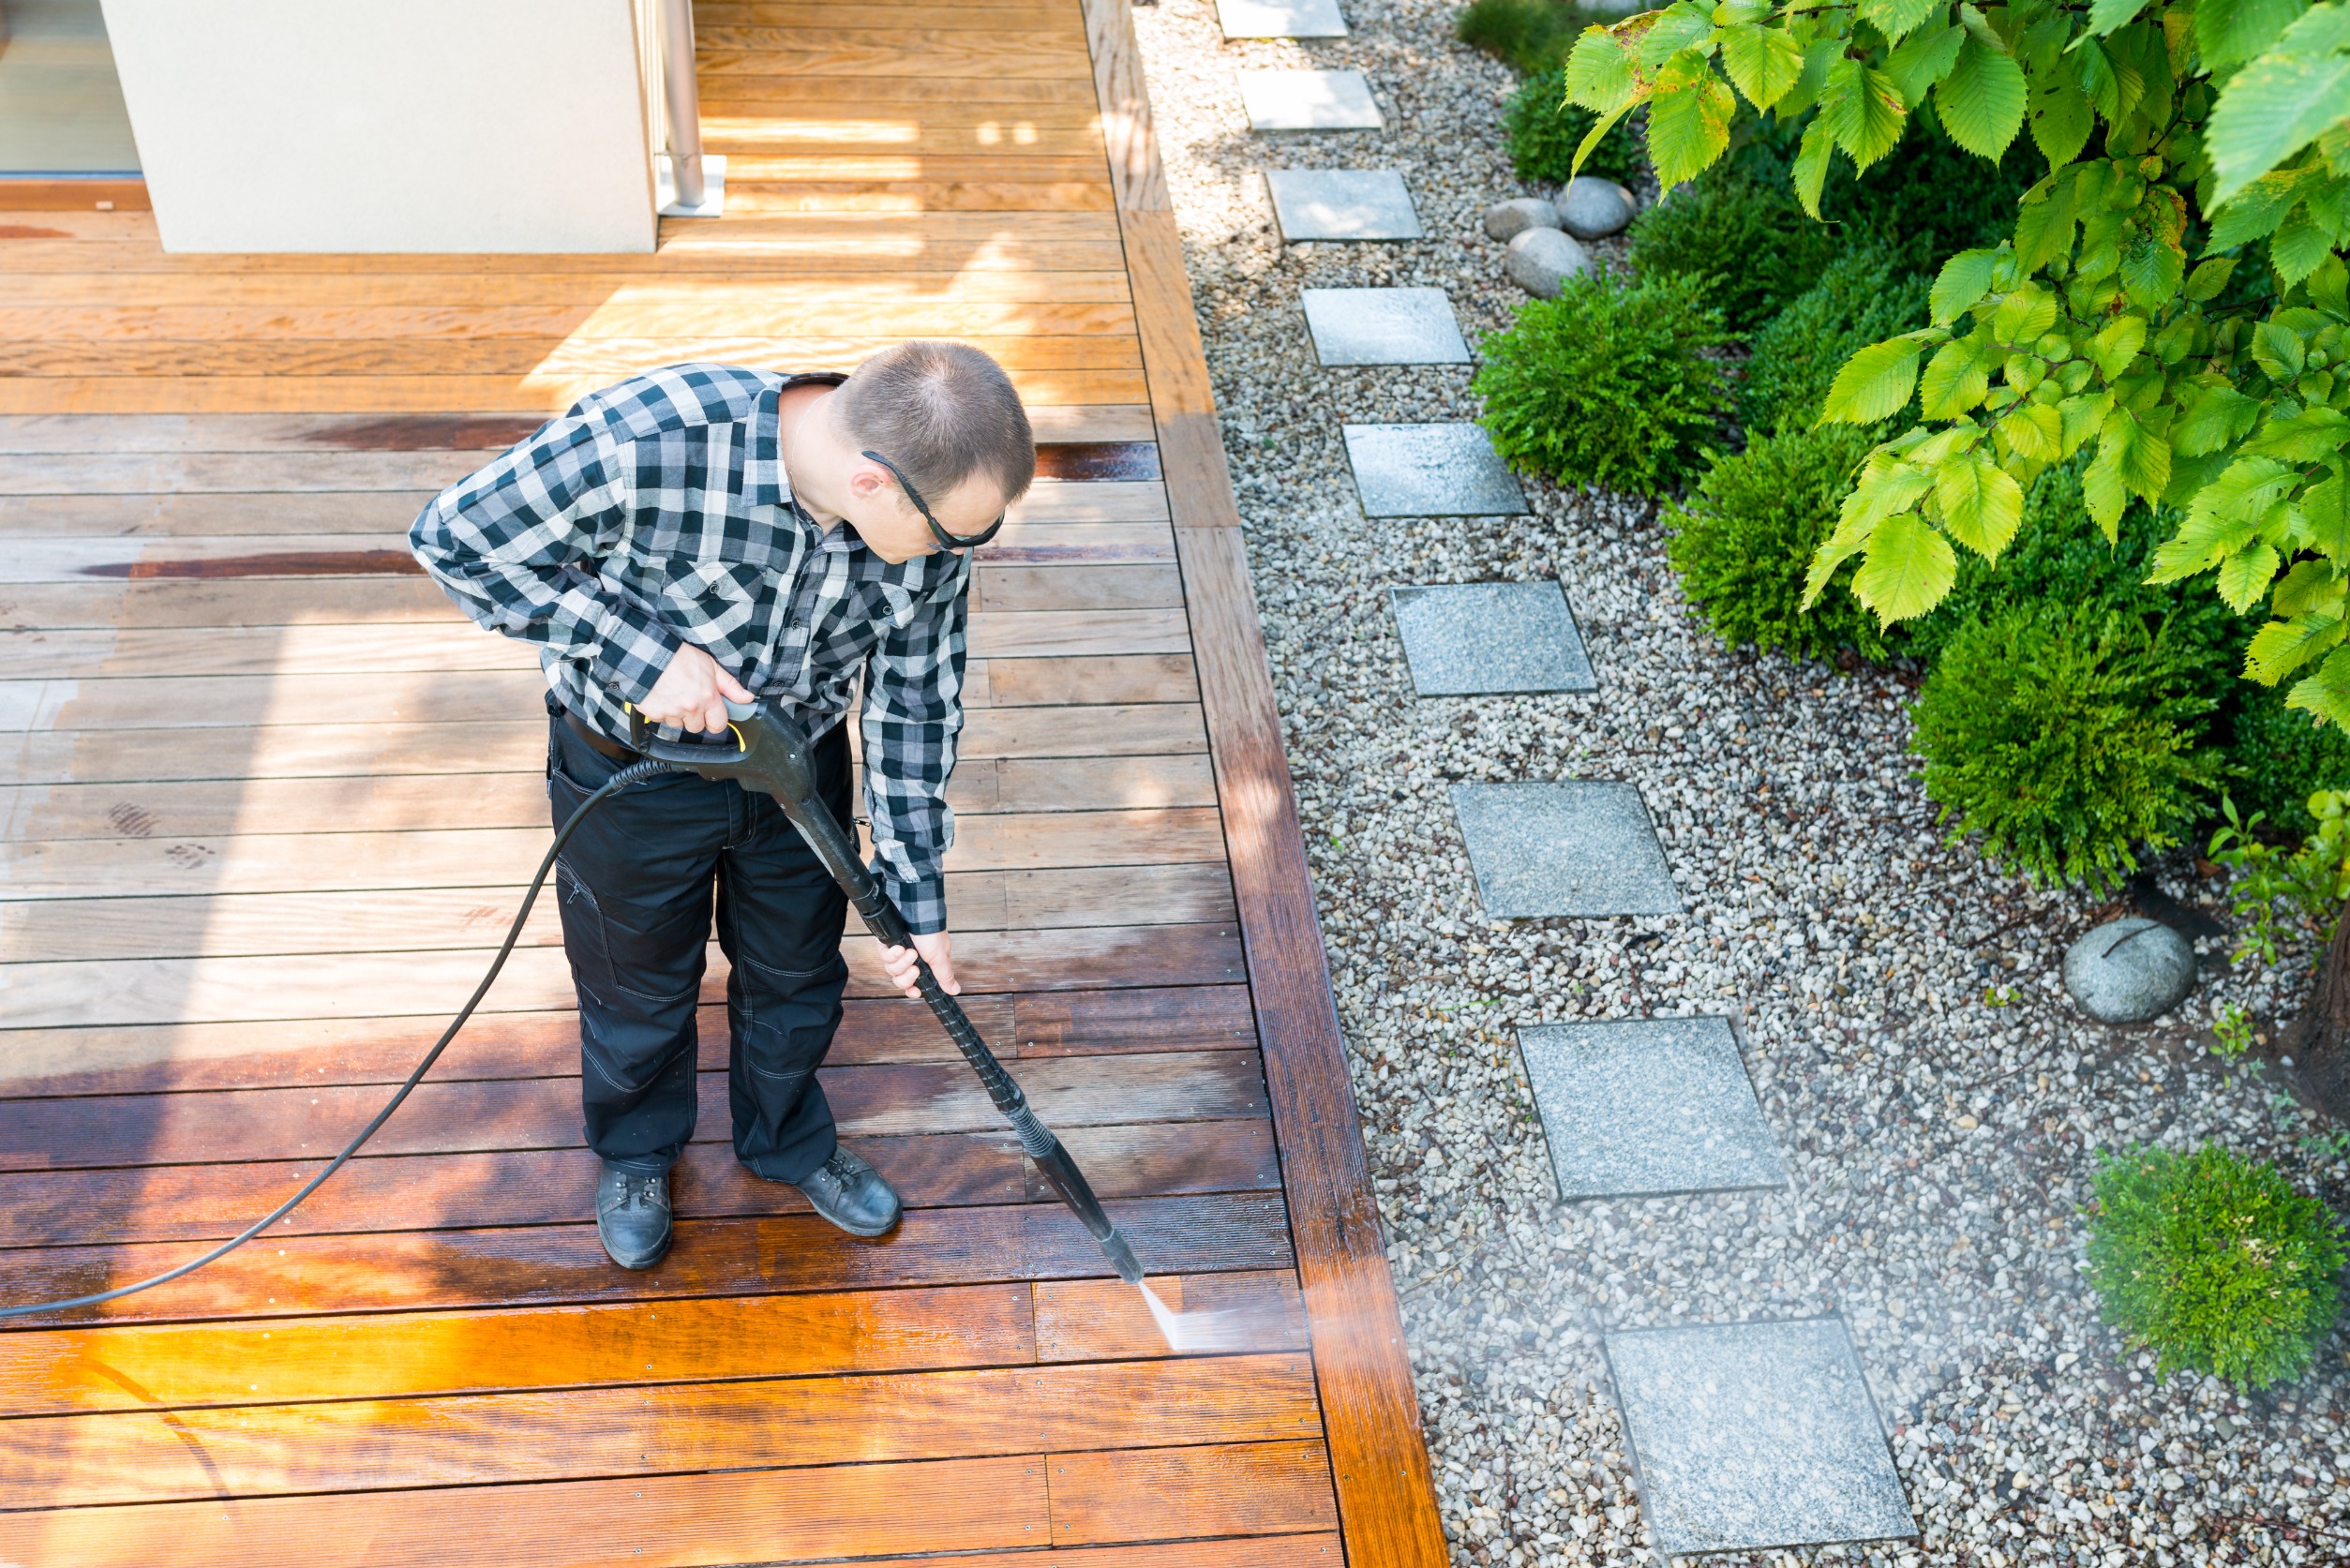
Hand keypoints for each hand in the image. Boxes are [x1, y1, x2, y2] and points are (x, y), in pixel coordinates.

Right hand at [636, 643, 753, 734]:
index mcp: (708, 698)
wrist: (651, 653)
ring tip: (674, 694)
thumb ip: (730, 685)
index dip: (715, 720)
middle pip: (697, 727)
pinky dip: (661, 711)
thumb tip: (747, 698)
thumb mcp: (711, 666)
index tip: (711, 713)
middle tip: (690, 698)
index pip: (718, 725)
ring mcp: (671, 713)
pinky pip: (661, 720)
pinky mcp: (654, 713)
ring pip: (678, 724)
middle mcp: (691, 709)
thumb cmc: (680, 657)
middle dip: (695, 717)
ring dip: (677, 714)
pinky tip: (661, 695)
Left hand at [879, 930, 956, 999]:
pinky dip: (892, 954)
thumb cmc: (931, 932)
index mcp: (924, 966)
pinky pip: (884, 957)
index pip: (914, 985)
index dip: (912, 990)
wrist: (918, 912)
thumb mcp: (940, 956)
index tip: (915, 991)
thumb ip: (945, 975)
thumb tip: (955, 990)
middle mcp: (909, 961)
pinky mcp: (886, 945)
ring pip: (892, 970)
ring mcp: (897, 953)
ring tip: (910, 951)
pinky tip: (899, 947)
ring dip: (902, 962)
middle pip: (901, 981)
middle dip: (907, 977)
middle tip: (915, 969)